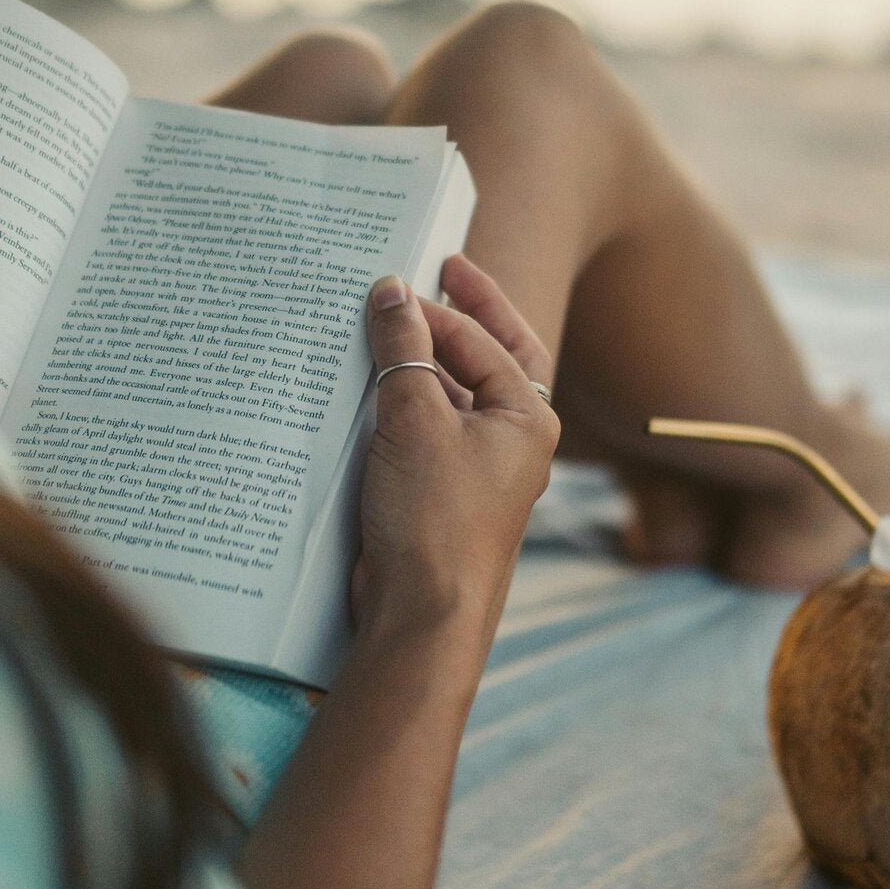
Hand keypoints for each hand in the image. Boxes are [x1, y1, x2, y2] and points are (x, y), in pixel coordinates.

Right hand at [353, 252, 558, 663]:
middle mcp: (509, 441)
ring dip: (417, 363)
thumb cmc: (436, 519)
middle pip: (486, 358)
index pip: (484, 340)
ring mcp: (474, 469)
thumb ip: (404, 349)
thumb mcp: (415, 419)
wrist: (423, 615)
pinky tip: (361, 390)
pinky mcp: (437, 493)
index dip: (440, 306)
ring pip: (450, 396)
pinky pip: (421, 431)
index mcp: (528, 418)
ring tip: (378, 328)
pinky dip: (396, 405)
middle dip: (454, 319)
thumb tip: (391, 291)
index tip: (395, 281)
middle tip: (427, 273)